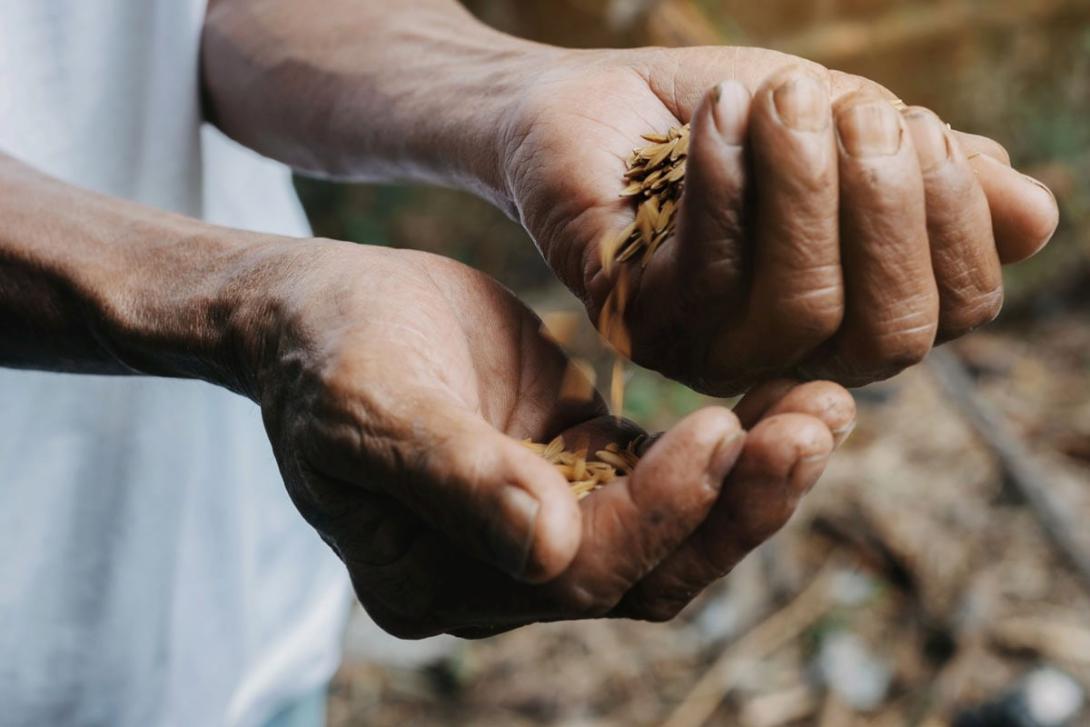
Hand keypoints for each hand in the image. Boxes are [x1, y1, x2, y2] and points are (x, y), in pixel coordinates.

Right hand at [246, 242, 854, 636]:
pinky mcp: (574, 466)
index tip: (722, 429)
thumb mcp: (368, 404)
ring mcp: (542, 523)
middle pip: (645, 570)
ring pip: (671, 529)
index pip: (574, 574)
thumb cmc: (325, 349)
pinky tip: (781, 398)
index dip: (656, 512)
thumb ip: (453, 476)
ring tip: (821, 407)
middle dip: (736, 505)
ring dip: (751, 478)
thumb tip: (544, 550)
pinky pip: (664, 474)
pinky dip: (726, 448)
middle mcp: (501, 572)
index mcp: (439, 578)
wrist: (314, 309)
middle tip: (812, 426)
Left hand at [501, 46, 1058, 392]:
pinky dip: (727, 181)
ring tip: (782, 96)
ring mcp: (712, 348)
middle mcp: (791, 350)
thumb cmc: (725, 118)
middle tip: (854, 111)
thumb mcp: (841, 124)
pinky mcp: (640, 323)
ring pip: (800, 309)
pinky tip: (720, 112)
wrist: (597, 102)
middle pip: (888, 336)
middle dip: (888, 209)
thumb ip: (925, 172)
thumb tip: (1035, 216)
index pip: (950, 312)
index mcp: (853, 307)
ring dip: (807, 188)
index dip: (957, 222)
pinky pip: (706, 276)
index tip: (920, 128)